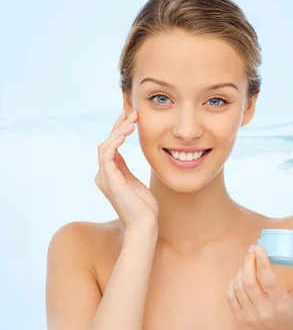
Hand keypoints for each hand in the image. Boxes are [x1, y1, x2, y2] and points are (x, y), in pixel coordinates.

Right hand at [95, 111, 158, 229]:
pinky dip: (115, 142)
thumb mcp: (134, 183)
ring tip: (132, 121)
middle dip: (118, 127)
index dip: (118, 131)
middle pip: (106, 143)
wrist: (144, 224)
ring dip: (118, 131)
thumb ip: (125, 170)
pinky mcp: (110, 180)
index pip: (110, 147)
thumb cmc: (144, 207)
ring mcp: (105, 178)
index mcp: (109, 175)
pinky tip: (125, 133)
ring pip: (105, 146)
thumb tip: (123, 157)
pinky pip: (107, 155)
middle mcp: (103, 175)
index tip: (130, 119)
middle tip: (132, 114)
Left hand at [226, 244, 292, 329]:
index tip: (259, 247)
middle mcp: (264, 311)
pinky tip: (240, 274)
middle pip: (250, 282)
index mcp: (281, 304)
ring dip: (242, 270)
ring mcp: (250, 316)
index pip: (269, 280)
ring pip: (239, 287)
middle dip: (249, 262)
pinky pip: (231, 295)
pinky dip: (234, 282)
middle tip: (252, 250)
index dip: (262, 262)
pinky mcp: (240, 318)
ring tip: (248, 261)